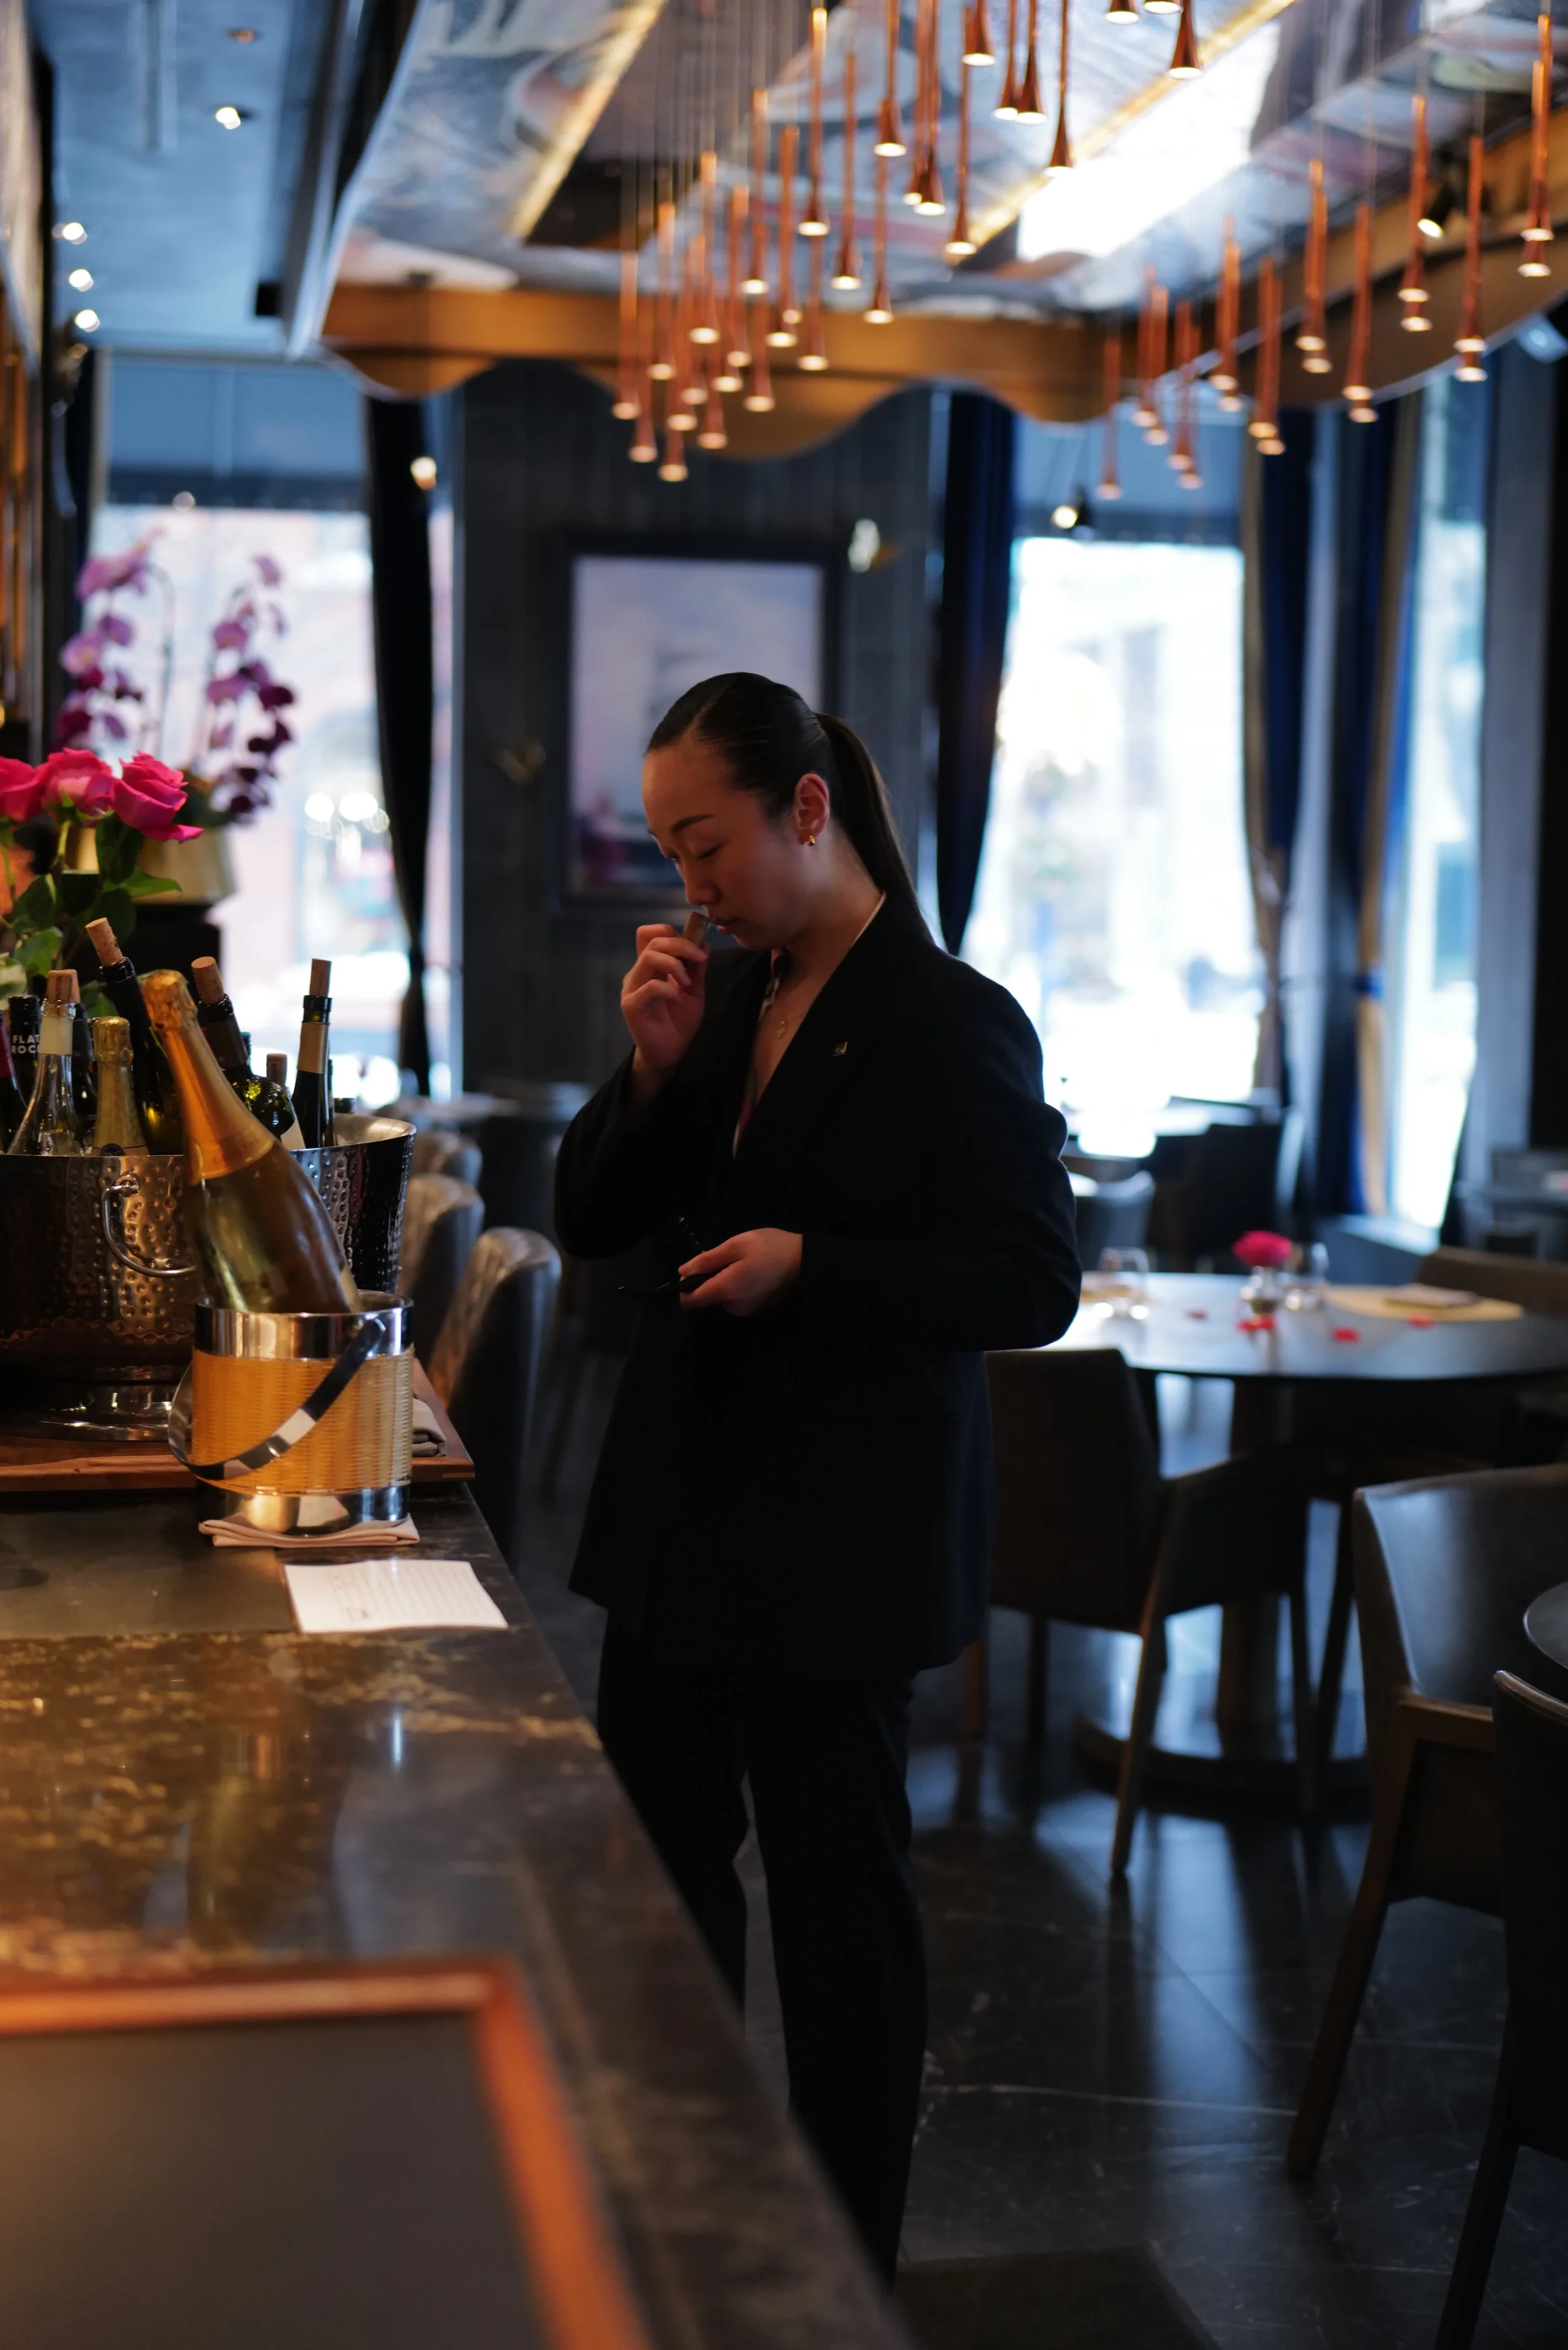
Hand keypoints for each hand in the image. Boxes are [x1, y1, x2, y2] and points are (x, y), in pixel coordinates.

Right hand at [621, 923, 707, 1092]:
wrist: (670, 1052)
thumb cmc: (679, 1022)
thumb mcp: (695, 992)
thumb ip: (697, 969)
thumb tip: (703, 944)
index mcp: (651, 966)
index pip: (650, 934)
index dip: (672, 932)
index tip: (695, 946)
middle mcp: (639, 973)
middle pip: (653, 940)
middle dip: (681, 944)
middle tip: (699, 959)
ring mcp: (632, 988)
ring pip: (650, 957)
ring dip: (675, 964)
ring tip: (687, 983)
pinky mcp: (632, 1005)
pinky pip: (650, 987)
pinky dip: (670, 989)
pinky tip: (678, 999)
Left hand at [680, 1228, 802, 1317]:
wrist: (805, 1261)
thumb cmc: (769, 1248)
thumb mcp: (735, 1246)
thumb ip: (706, 1260)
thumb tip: (683, 1272)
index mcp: (725, 1291)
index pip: (690, 1302)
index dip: (686, 1286)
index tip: (696, 1269)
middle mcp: (733, 1307)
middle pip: (706, 1298)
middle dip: (710, 1279)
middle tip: (729, 1259)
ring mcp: (746, 1311)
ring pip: (722, 1298)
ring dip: (725, 1282)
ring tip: (743, 1264)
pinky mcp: (756, 1309)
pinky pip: (736, 1299)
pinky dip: (737, 1287)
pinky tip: (752, 1272)